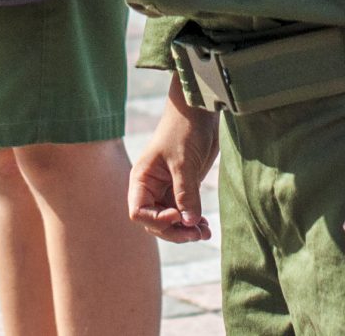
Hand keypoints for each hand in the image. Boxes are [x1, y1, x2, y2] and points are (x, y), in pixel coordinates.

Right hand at [130, 89, 219, 243]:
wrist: (199, 110)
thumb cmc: (184, 129)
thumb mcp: (183, 161)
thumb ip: (185, 193)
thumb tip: (189, 223)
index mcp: (142, 180)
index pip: (139, 212)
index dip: (156, 220)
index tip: (177, 215)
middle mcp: (151, 188)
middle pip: (155, 222)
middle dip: (174, 231)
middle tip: (197, 233)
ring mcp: (168, 189)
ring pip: (172, 221)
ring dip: (186, 230)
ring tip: (205, 232)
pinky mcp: (184, 188)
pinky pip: (185, 213)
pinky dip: (193, 221)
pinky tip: (205, 226)